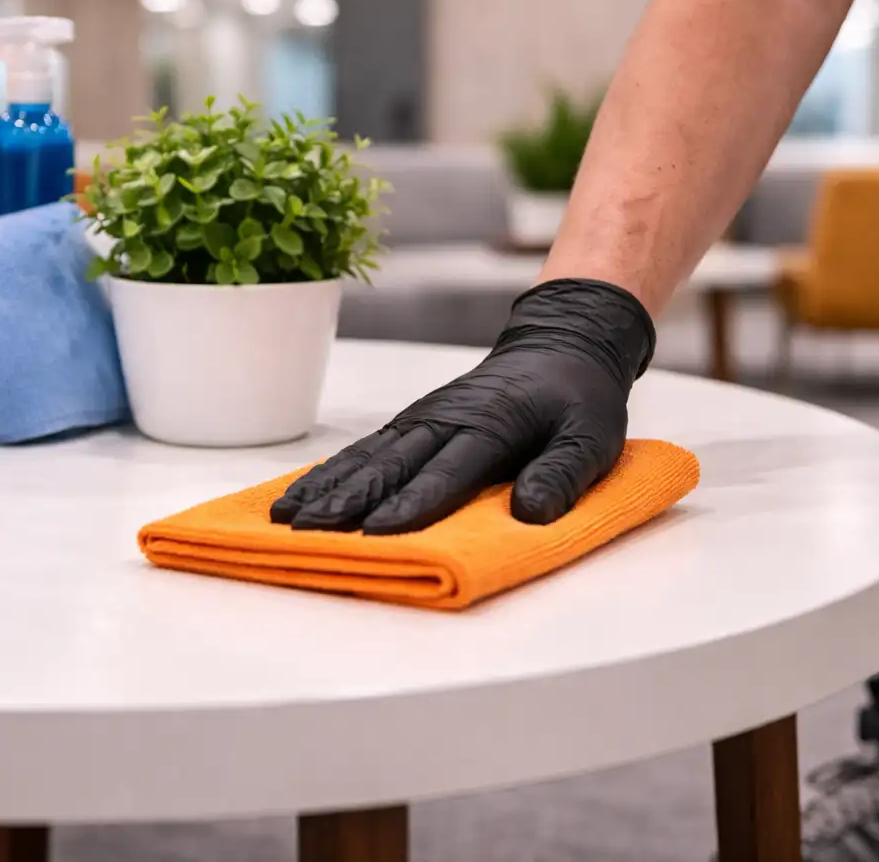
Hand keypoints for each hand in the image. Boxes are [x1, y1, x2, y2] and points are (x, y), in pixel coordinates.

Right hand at [271, 279, 655, 535]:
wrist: (559, 345)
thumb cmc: (577, 399)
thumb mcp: (592, 437)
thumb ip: (562, 474)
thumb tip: (529, 513)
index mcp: (492, 424)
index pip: (447, 470)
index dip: (413, 502)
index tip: (379, 532)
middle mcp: (446, 419)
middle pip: (391, 465)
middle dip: (349, 500)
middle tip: (310, 530)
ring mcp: (422, 419)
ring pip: (368, 456)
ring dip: (326, 487)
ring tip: (285, 516)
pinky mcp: (411, 423)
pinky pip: (365, 450)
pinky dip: (329, 472)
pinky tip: (299, 494)